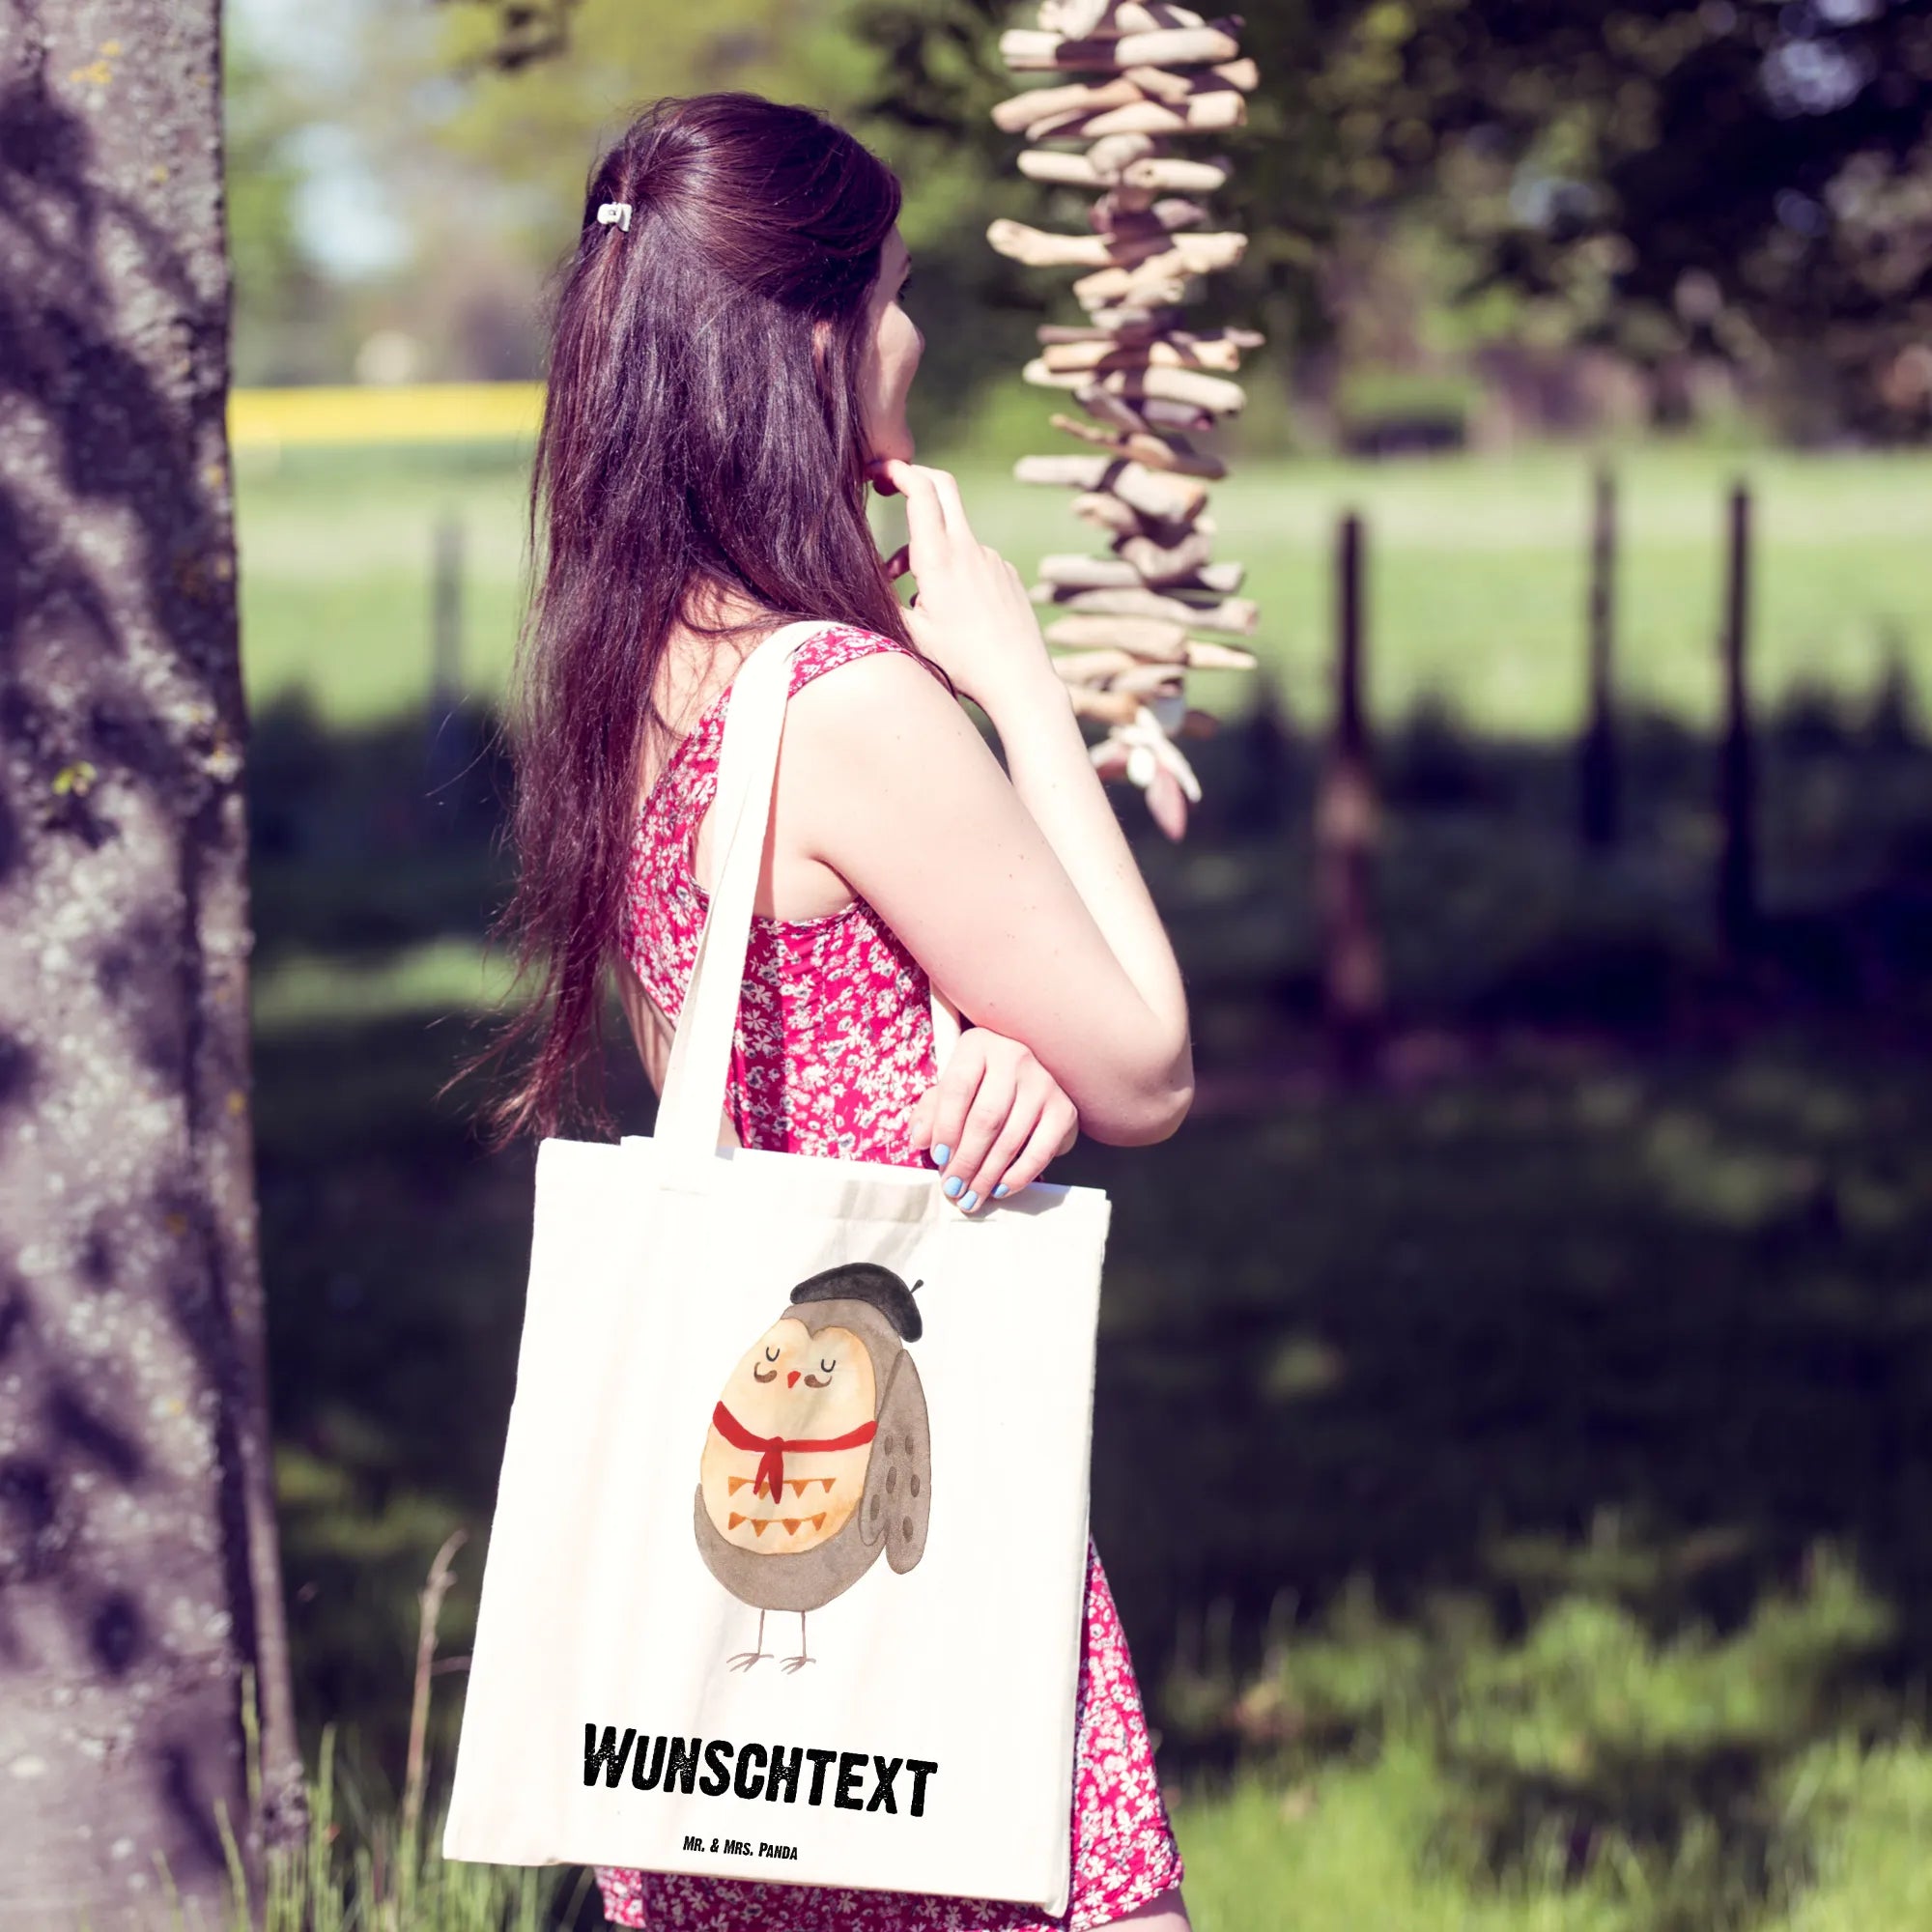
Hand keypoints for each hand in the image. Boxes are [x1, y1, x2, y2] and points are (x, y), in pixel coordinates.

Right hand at [867, 457, 1054, 714]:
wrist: (1020, 680)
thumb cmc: (963, 663)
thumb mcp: (911, 634)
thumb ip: (884, 599)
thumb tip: (864, 580)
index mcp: (939, 558)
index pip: (921, 490)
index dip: (897, 471)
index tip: (877, 470)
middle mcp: (969, 549)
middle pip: (943, 487)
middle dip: (914, 478)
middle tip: (890, 486)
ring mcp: (992, 559)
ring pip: (953, 533)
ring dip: (927, 546)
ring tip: (912, 591)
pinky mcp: (1006, 573)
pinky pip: (973, 558)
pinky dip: (952, 568)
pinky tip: (951, 608)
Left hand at [906, 1025, 1078, 1212]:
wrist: (1028, 1082)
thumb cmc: (979, 1086)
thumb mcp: (949, 1090)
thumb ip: (930, 1112)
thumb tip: (920, 1139)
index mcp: (978, 1046)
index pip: (957, 1088)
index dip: (945, 1127)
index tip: (938, 1158)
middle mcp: (1014, 1057)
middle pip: (986, 1118)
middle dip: (966, 1160)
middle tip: (953, 1188)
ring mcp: (1043, 1082)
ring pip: (1011, 1138)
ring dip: (987, 1175)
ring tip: (971, 1196)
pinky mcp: (1064, 1109)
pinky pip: (1040, 1151)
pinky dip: (1019, 1175)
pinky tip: (1000, 1189)